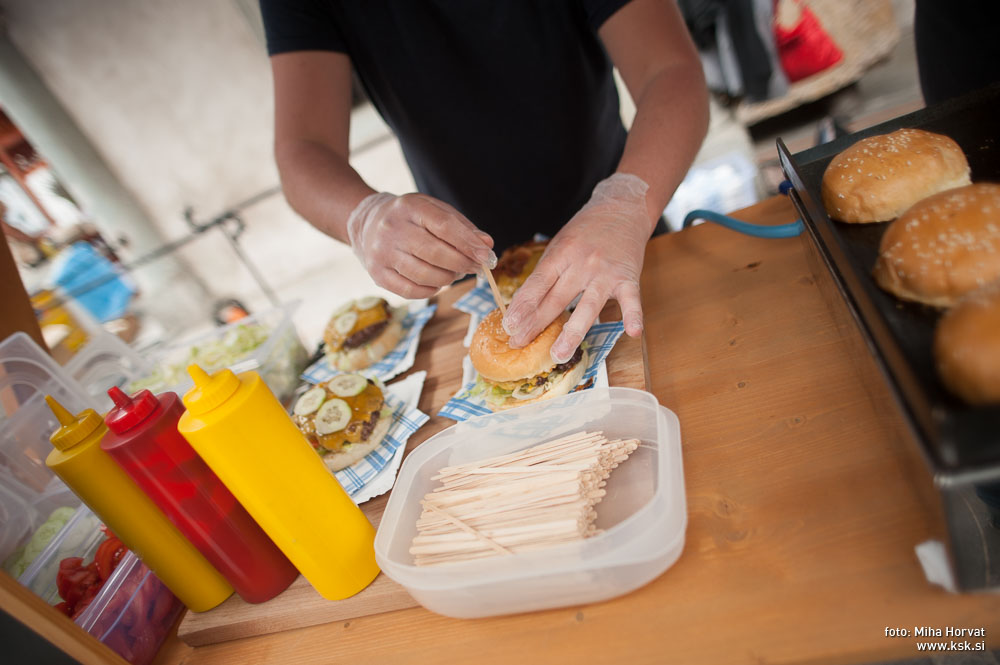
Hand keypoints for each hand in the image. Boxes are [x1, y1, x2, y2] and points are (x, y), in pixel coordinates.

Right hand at [347, 192, 494, 298]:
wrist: (367, 224)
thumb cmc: (411, 218)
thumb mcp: (434, 210)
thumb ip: (462, 227)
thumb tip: (486, 245)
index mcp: (410, 207)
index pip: (444, 226)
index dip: (469, 243)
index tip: (486, 256)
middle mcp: (392, 229)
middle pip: (435, 253)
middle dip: (462, 263)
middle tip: (474, 267)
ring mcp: (382, 253)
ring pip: (425, 275)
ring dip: (449, 278)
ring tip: (455, 272)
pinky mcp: (377, 274)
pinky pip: (412, 291)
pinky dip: (432, 290)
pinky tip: (437, 282)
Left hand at [503, 174, 651, 361]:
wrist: (622, 208)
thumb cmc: (586, 231)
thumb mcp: (560, 245)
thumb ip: (548, 274)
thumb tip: (525, 306)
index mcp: (561, 254)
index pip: (538, 283)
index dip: (523, 305)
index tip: (509, 325)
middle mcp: (582, 263)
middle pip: (556, 298)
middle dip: (536, 324)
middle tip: (520, 344)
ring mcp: (605, 272)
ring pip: (587, 306)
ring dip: (572, 333)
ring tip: (558, 354)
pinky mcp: (629, 277)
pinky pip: (632, 300)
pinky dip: (633, 315)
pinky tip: (632, 332)